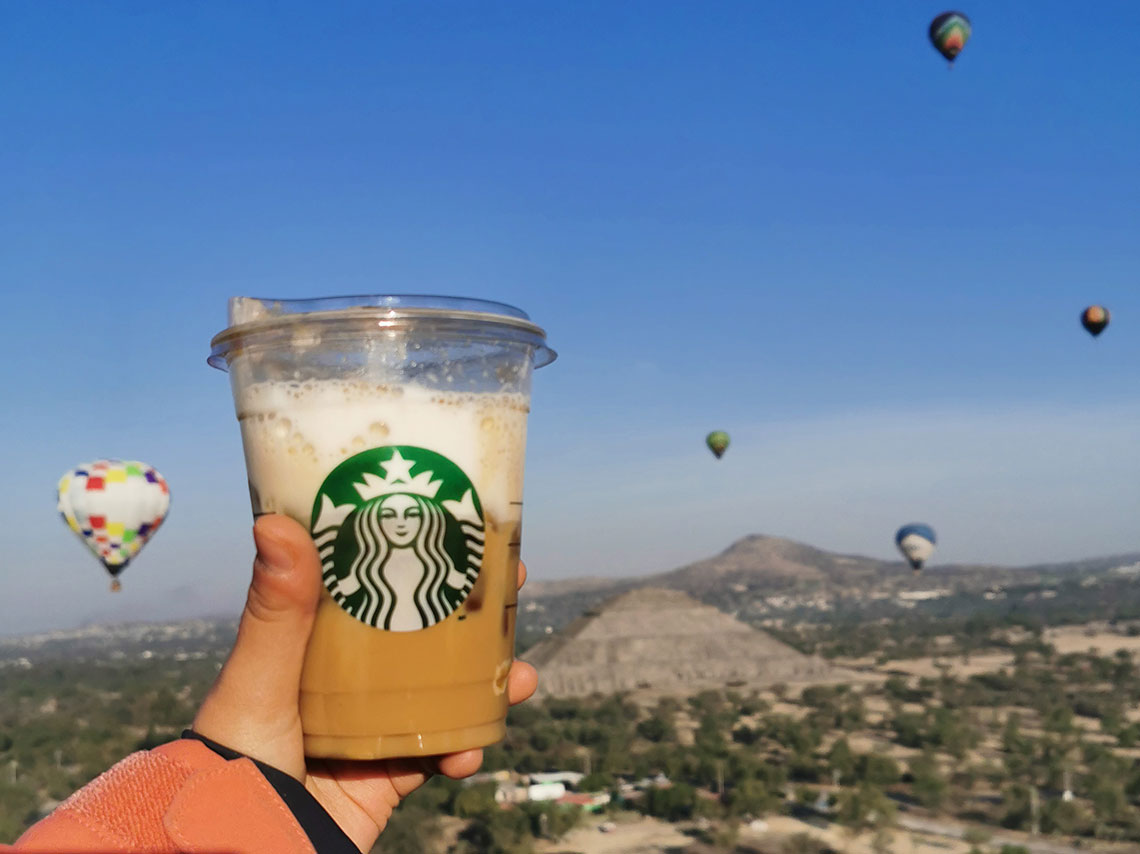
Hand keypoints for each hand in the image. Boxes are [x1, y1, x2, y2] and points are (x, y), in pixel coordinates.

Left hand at [192, 514, 537, 851]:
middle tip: (514, 586)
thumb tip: (274, 522)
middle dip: (473, 613)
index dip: (418, 555)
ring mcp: (371, 728)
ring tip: (522, 677)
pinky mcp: (388, 776)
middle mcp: (346, 682)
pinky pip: (439, 754)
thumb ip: (273, 613)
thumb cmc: (235, 761)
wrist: (244, 851)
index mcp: (313, 645)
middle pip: (422, 633)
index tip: (460, 528)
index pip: (373, 583)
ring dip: (489, 682)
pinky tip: (471, 751)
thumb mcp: (257, 680)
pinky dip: (464, 750)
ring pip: (445, 691)